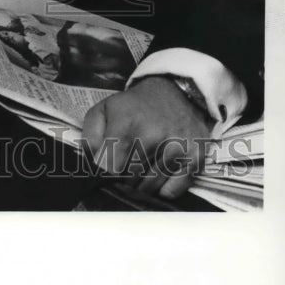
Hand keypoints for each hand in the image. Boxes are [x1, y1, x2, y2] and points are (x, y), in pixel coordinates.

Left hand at [81, 76, 212, 199]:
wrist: (176, 93)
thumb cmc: (135, 105)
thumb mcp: (104, 109)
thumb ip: (90, 135)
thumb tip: (92, 162)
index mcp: (127, 124)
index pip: (110, 167)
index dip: (105, 171)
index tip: (107, 166)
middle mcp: (153, 138)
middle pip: (129, 180)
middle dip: (122, 178)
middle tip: (124, 165)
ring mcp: (177, 150)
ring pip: (149, 188)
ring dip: (141, 184)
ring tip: (140, 166)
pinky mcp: (194, 160)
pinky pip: (171, 191)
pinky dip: (162, 188)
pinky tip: (158, 172)